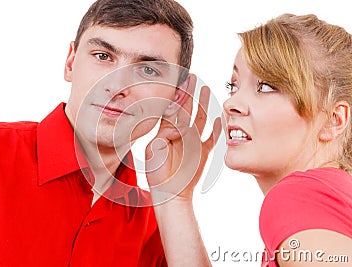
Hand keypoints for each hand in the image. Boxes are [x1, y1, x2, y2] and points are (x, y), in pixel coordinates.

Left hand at [145, 74, 221, 203]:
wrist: (169, 193)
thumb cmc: (157, 173)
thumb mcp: (155, 151)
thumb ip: (164, 135)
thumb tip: (176, 125)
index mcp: (166, 131)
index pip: (171, 109)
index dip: (175, 95)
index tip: (176, 80)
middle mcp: (180, 133)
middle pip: (186, 109)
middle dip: (188, 93)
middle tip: (191, 77)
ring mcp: (193, 141)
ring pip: (200, 118)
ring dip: (203, 104)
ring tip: (205, 88)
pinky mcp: (203, 152)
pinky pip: (212, 138)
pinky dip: (218, 129)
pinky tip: (220, 118)